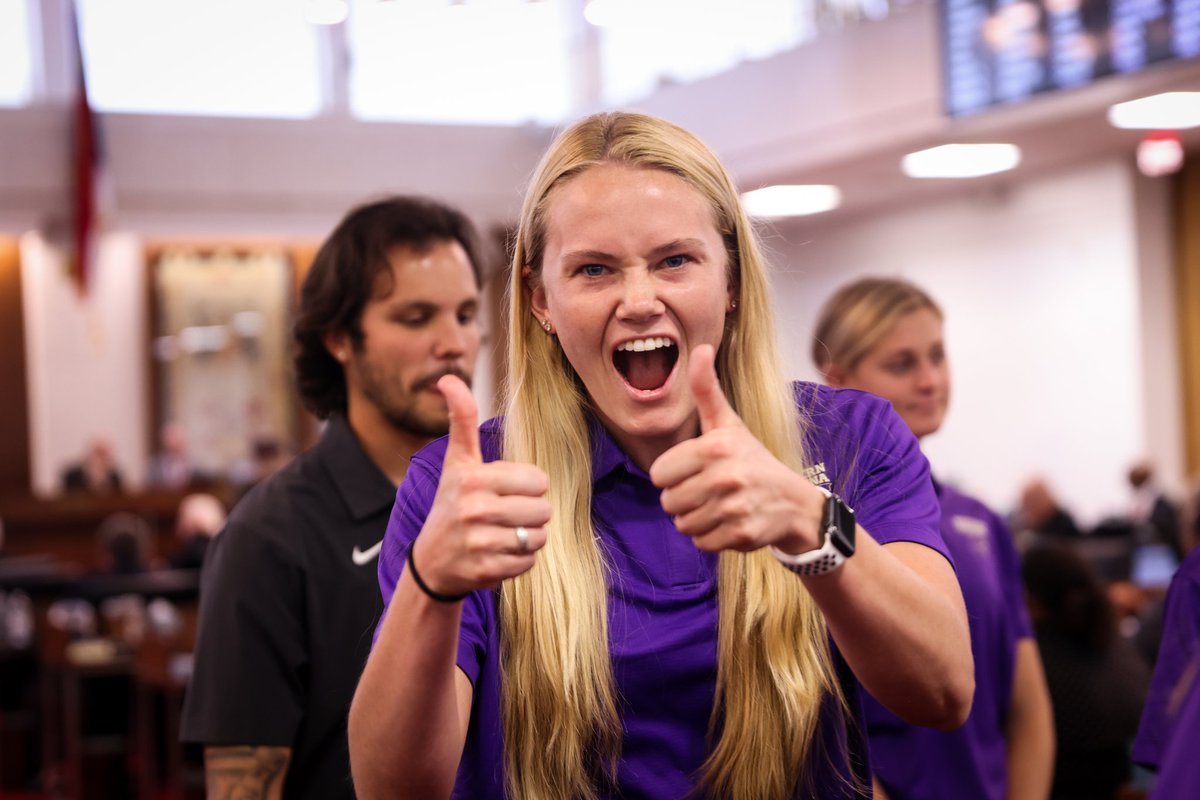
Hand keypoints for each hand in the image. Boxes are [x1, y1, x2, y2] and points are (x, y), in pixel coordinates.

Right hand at [410, 375, 551, 595]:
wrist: (432, 560)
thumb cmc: (452, 502)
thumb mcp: (457, 462)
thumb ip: (461, 420)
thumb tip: (447, 378)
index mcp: (472, 478)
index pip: (538, 481)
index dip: (530, 487)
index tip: (508, 491)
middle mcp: (474, 509)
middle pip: (543, 510)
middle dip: (532, 513)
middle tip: (509, 515)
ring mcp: (479, 542)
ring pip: (538, 537)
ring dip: (528, 537)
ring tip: (506, 534)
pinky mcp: (486, 570)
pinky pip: (528, 561)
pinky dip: (520, 560)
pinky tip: (499, 553)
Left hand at [649, 345, 824, 554]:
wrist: (794, 503)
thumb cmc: (752, 459)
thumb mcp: (728, 423)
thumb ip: (706, 390)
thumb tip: (700, 347)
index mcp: (716, 447)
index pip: (659, 474)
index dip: (673, 475)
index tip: (695, 470)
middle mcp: (726, 477)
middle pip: (668, 502)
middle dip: (684, 499)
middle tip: (709, 490)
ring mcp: (735, 508)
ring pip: (683, 525)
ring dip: (696, 519)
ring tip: (719, 506)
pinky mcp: (742, 534)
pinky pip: (701, 542)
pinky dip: (711, 537)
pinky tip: (729, 522)